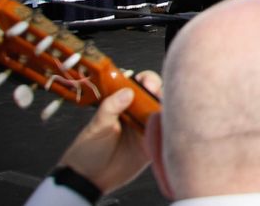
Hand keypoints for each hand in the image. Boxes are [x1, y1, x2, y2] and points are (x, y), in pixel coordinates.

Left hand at [54, 70, 161, 194]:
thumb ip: (110, 107)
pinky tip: (168, 127)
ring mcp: (147, 127)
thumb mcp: (96, 126)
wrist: (89, 178)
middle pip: (158, 94)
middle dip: (161, 92)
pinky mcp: (153, 143)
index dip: (147, 80)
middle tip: (157, 97)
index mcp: (124, 103)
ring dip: (168, 109)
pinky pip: (167, 132)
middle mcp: (139, 112)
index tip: (147, 84)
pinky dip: (171, 128)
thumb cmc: (88, 149)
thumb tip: (127, 92)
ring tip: (161, 114)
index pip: (141, 84)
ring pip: (166, 112)